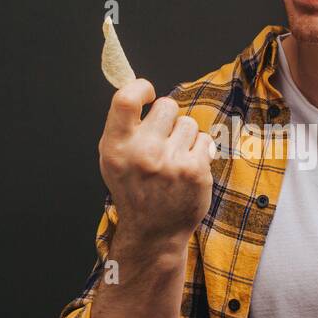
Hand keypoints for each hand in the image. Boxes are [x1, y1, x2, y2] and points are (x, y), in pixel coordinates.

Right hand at [98, 78, 214, 248]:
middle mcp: (142, 153)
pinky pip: (204, 140)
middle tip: (162, 140)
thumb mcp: (113, 158)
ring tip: (174, 160)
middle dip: (167, 118)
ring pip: (188, 123)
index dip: (140, 87)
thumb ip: (123, 125)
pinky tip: (187, 170)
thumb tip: (136, 86)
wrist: (154, 231)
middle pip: (166, 105)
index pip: (126, 99)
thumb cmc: (134, 189)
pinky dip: (198, 151)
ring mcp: (171, 163)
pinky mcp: (195, 171)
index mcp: (116, 147)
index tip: (148, 93)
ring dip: (184, 137)